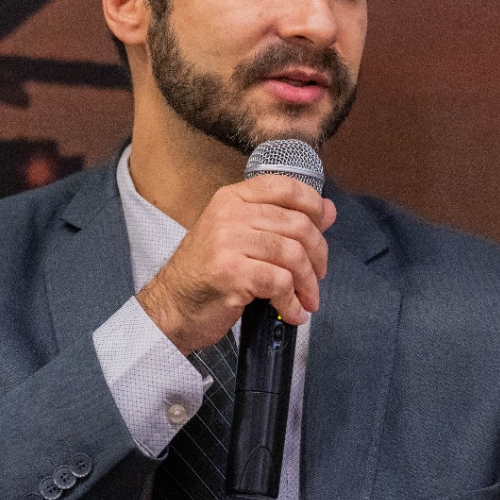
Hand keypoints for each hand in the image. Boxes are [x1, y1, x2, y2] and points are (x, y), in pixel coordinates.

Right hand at [137, 175, 335, 353]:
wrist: (171, 307)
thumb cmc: (207, 274)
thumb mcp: (242, 237)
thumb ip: (282, 221)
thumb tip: (328, 209)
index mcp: (233, 198)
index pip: (286, 187)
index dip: (314, 207)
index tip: (322, 230)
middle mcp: (230, 214)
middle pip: (297, 225)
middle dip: (318, 255)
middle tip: (317, 276)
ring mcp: (228, 241)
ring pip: (293, 255)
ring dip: (308, 283)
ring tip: (308, 299)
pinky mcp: (230, 272)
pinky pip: (280, 283)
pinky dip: (292, 302)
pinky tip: (292, 312)